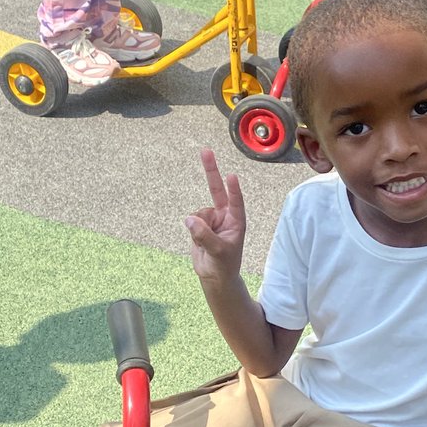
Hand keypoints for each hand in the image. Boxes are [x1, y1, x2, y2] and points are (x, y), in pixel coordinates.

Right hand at [185, 148, 245, 282]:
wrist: (215, 276)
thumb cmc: (224, 264)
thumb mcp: (218, 251)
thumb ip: (205, 235)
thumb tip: (190, 219)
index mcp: (236, 221)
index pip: (235, 201)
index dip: (233, 189)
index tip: (231, 176)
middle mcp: (224, 216)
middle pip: (216, 189)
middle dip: (211, 170)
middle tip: (205, 150)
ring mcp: (211, 219)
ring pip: (198, 213)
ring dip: (198, 227)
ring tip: (205, 243)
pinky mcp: (199, 224)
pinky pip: (191, 221)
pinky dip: (192, 231)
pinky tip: (199, 242)